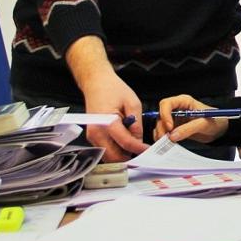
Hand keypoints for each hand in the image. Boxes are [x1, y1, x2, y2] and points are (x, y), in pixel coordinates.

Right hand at [67, 36, 148, 162]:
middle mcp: (96, 132)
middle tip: (142, 153)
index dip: (139, 149)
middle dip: (129, 157)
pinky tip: (125, 142)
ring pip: (108, 156)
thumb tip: (139, 140)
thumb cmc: (113, 89)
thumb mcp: (132, 103)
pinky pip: (105, 150)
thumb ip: (136, 123)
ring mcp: (92, 136)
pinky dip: (115, 150)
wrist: (96, 83)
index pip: (126, 143)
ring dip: (122, 155)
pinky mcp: (92, 137)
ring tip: (134, 146)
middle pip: (114, 156)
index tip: (149, 151)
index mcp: (107, 122)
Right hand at [154, 94, 229, 143]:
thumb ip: (188, 129)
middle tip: (165, 139)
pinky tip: (167, 144)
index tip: (169, 127)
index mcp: (184, 101)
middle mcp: (177, 109)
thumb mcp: (204, 124)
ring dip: (161, 134)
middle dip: (161, 127)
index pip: (167, 104)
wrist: (220, 130)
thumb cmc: (215, 121)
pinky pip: (165, 132)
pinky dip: (163, 138)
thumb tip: (173, 135)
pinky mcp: (175, 128)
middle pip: (161, 115)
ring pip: (161, 125)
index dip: (165, 114)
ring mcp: (175, 118)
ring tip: (165, 143)